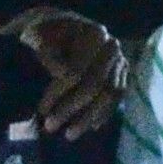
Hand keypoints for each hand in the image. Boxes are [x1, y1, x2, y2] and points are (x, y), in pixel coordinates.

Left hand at [5, 8, 127, 141]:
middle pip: (94, 85)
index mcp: (93, 34)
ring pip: (109, 95)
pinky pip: (117, 98)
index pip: (76, 70)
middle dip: (71, 108)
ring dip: (88, 117)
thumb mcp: (39, 36)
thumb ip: (48, 52)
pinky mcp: (123, 74)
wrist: (62, 28)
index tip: (41, 110)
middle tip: (50, 127)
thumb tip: (62, 73)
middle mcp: (112, 46)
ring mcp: (120, 61)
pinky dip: (104, 113)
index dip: (58, 92)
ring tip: (69, 135)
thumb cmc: (46, 33)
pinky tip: (90, 127)